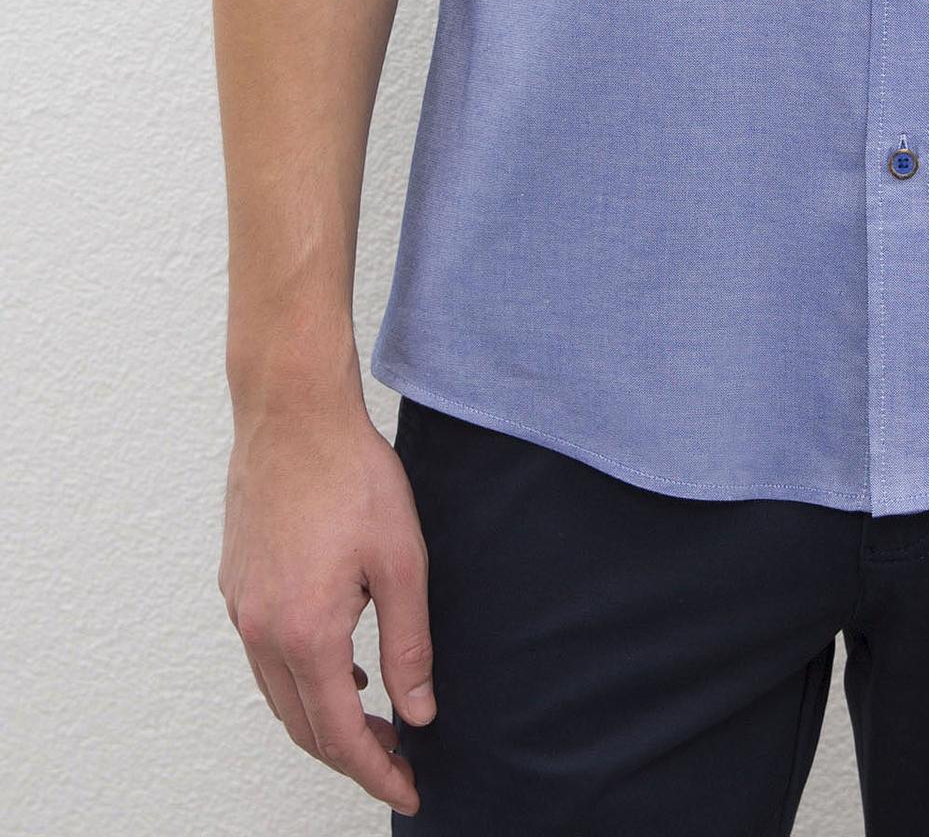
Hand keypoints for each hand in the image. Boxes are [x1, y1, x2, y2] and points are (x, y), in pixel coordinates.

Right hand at [218, 395, 433, 814]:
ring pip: (279, 696)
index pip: (339, 735)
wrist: (293, 411)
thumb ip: (408, 644)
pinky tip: (338, 668)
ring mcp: (242, 609)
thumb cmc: (351, 474)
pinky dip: (300, 680)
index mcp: (305, 633)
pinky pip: (265, 658)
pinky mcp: (236, 586)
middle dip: (352, 755)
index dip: (377, 771)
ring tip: (376, 722)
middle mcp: (262, 631)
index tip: (409, 790)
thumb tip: (418, 711)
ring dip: (323, 720)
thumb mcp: (402, 561)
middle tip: (400, 762)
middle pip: (303, 727)